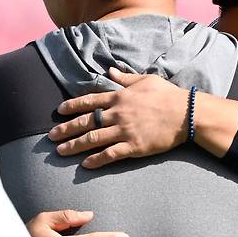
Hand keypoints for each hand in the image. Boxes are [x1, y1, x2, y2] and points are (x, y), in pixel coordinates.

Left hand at [48, 67, 189, 167]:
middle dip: (66, 129)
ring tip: (61, 151)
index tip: (59, 112)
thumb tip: (110, 72)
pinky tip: (85, 165)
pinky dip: (96, 160)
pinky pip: (110, 154)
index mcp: (119, 96)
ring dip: (74, 146)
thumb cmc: (167, 95)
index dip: (72, 107)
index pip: (89, 101)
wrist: (185, 113)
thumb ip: (125, 78)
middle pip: (85, 122)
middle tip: (51, 137)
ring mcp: (124, 131)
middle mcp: (117, 113)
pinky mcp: (133, 146)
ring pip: (93, 139)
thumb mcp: (145, 80)